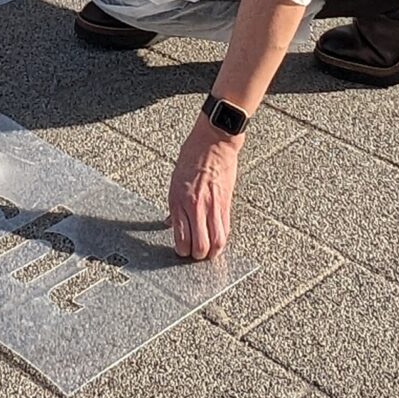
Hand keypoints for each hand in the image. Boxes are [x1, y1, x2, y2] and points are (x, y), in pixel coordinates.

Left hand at [168, 119, 241, 260]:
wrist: (214, 141)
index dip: (181, 250)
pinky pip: (225, 229)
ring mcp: (212, 206)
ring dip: (212, 252)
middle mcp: (195, 206)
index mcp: (179, 200)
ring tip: (208, 251)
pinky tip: (218, 240)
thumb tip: (171, 223)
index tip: (181, 250)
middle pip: (200, 246)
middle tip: (195, 254)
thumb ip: (175, 205)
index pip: (180, 237)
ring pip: (216, 242)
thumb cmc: (192, 155)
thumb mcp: (175, 180)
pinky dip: (222, 239)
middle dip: (197, 256)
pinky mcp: (226, 203)